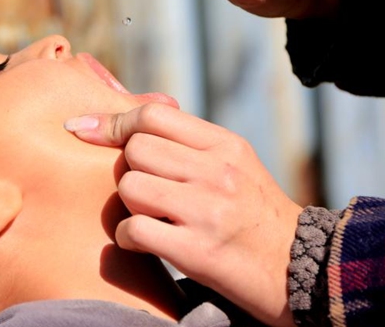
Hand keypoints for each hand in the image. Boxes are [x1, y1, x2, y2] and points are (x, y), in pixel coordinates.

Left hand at [65, 103, 302, 326]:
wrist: (299, 270)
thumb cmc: (255, 215)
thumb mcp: (235, 165)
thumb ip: (190, 142)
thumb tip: (131, 118)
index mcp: (225, 145)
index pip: (153, 115)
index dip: (113, 122)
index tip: (85, 130)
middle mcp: (217, 171)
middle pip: (135, 150)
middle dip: (131, 171)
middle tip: (150, 192)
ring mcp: (207, 210)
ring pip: (130, 186)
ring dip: (129, 205)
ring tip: (153, 218)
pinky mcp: (197, 250)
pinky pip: (133, 229)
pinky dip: (128, 238)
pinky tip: (144, 243)